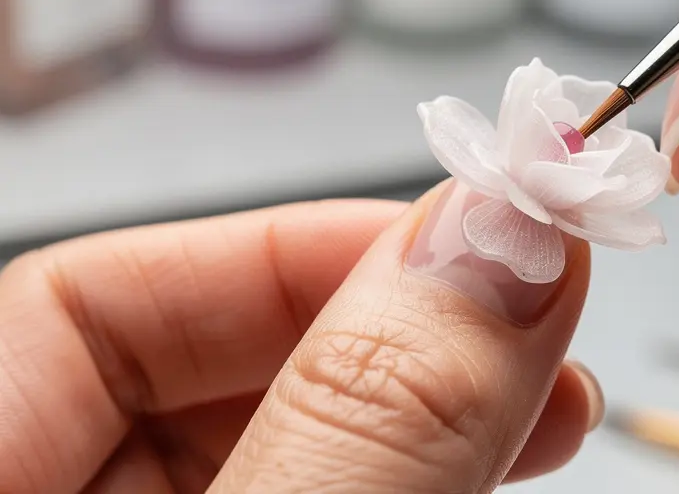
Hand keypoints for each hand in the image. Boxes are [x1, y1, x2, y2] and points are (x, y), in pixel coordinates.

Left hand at [0, 184, 602, 492]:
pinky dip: (405, 478)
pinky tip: (489, 467)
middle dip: (392, 340)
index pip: (89, 301)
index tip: (465, 246)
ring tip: (552, 405)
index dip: (290, 253)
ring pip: (280, 450)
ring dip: (424, 414)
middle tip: (536, 323)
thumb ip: (360, 425)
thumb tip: (493, 251)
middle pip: (200, 375)